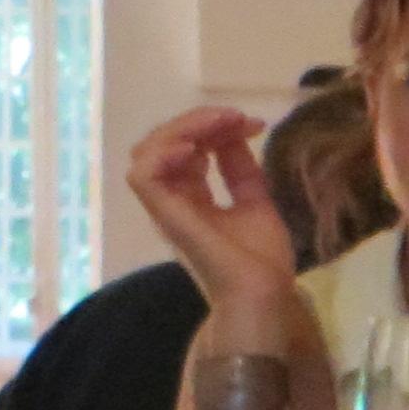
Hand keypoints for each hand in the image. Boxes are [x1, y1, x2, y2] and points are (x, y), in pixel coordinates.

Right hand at [128, 105, 298, 321]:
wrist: (265, 292)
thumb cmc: (260, 258)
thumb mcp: (254, 200)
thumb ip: (240, 169)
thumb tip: (233, 133)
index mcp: (191, 197)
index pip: (185, 148)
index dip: (213, 126)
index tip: (251, 122)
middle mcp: (172, 199)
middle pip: (162, 144)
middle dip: (198, 121)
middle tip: (235, 117)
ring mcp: (166, 208)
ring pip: (146, 153)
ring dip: (181, 129)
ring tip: (217, 124)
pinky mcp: (166, 216)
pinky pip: (143, 177)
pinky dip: (162, 154)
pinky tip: (193, 147)